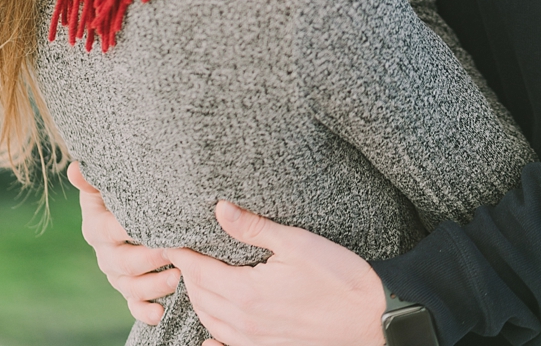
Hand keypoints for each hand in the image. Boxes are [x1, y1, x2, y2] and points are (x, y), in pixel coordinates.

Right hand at [67, 162, 177, 324]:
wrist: (125, 218)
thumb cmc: (120, 196)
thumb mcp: (107, 186)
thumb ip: (93, 180)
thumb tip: (75, 167)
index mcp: (98, 228)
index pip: (111, 230)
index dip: (130, 229)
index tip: (155, 224)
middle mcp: (106, 255)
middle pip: (124, 263)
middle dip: (149, 260)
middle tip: (175, 252)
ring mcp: (117, 275)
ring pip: (131, 286)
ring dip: (153, 286)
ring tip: (177, 278)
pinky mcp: (130, 290)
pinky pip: (134, 306)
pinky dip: (145, 312)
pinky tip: (160, 313)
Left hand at [167, 201, 386, 345]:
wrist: (369, 320)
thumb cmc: (340, 278)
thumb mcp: (299, 243)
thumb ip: (255, 228)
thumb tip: (220, 209)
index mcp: (246, 292)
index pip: (198, 271)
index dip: (182, 254)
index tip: (171, 240)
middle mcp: (243, 321)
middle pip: (199, 296)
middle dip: (186, 274)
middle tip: (181, 254)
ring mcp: (254, 339)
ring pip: (209, 320)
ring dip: (197, 299)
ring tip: (195, 278)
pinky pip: (226, 343)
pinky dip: (212, 333)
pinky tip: (209, 333)